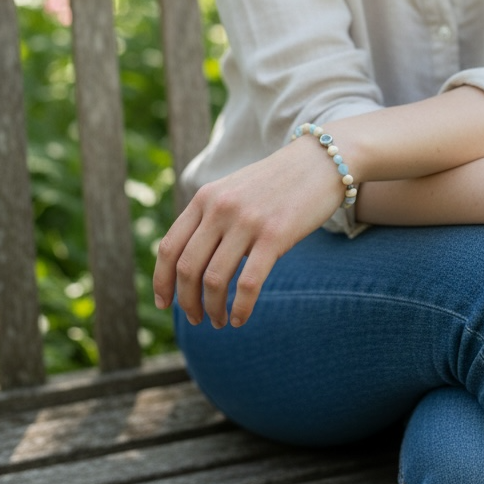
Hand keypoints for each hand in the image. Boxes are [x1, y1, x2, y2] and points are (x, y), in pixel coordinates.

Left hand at [153, 137, 344, 328]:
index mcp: (205, 198)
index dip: (162, 280)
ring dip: (212, 309)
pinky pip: (249, 283)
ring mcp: (247, 221)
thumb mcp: (234, 192)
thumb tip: (193, 266)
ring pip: (214, 280)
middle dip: (187, 302)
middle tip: (195, 319)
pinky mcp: (275, 235)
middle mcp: (220, 208)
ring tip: (218, 321)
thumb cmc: (277, 183)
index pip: (169, 247)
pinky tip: (240, 319)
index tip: (164, 303)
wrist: (321, 161)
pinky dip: (240, 308)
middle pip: (188, 268)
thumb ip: (211, 219)